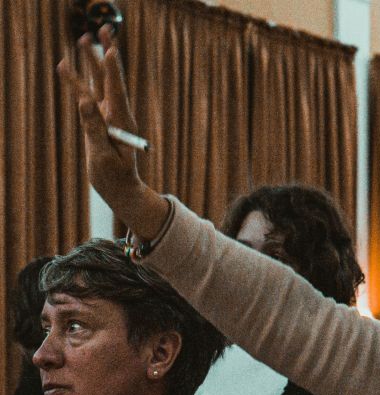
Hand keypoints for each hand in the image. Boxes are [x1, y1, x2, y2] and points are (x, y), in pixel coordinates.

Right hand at [57, 26, 167, 238]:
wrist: (119, 189)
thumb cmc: (115, 177)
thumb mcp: (103, 155)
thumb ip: (94, 128)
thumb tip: (84, 102)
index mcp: (122, 123)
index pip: (117, 91)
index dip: (113, 70)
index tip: (111, 50)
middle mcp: (117, 115)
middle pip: (110, 79)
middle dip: (106, 54)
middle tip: (105, 29)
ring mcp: (108, 116)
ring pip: (98, 84)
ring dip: (91, 61)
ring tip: (84, 38)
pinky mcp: (99, 120)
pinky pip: (87, 97)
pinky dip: (77, 82)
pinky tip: (65, 68)